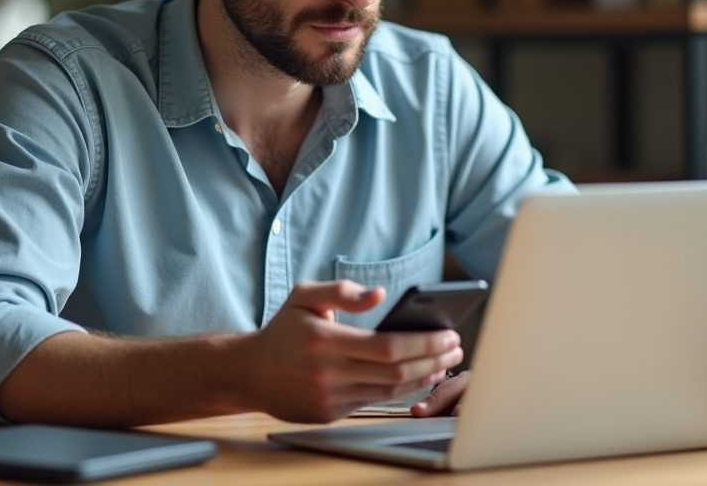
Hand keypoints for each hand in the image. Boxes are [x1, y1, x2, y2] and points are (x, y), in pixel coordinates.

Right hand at [239, 280, 463, 422]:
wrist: (250, 372)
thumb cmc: (283, 329)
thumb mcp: (306, 296)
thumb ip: (343, 291)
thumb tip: (379, 294)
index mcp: (325, 341)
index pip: (387, 347)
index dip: (423, 343)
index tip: (448, 334)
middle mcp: (328, 373)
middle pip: (396, 372)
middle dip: (433, 359)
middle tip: (456, 346)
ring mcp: (329, 398)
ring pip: (390, 391)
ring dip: (423, 376)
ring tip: (444, 361)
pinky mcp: (330, 414)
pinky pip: (374, 401)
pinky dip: (401, 390)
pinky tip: (417, 375)